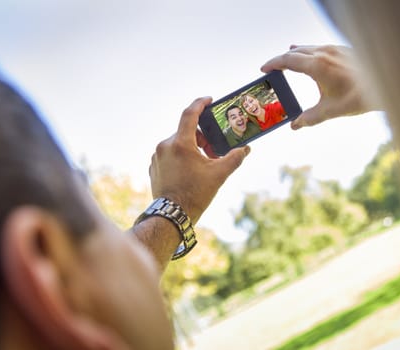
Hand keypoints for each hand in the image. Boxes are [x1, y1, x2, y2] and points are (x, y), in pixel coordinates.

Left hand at [149, 97, 249, 222]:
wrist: (172, 215)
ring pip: (178, 143)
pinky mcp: (154, 167)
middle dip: (201, 136)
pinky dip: (181, 156)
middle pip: (186, 131)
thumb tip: (246, 149)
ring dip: (191, 147)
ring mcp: (157, 157)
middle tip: (214, 147)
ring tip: (204, 162)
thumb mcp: (219, 175)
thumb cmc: (195, 194)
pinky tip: (191, 170)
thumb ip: (234, 158)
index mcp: (180, 143)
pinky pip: (169, 154)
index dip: (200, 104)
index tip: (209, 100)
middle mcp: (165, 146)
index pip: (190, 114)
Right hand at [261, 45, 372, 129]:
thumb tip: (295, 126)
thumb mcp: (330, 111)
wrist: (386, 84)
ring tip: (288, 58)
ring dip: (296, 54)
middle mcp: (324, 53)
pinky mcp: (344, 50)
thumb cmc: (358, 97)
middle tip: (272, 68)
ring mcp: (335, 50)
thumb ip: (309, 118)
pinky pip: (321, 48)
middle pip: (295, 52)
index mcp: (316, 66)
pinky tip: (313, 58)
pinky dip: (311, 52)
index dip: (273, 64)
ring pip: (309, 48)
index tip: (263, 69)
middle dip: (282, 60)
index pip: (287, 60)